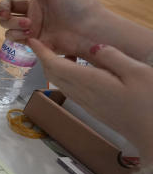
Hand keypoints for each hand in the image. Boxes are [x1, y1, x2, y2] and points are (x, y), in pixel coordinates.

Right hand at [0, 0, 104, 55]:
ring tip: (28, 25)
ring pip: (7, 23)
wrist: (89, 30)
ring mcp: (32, 25)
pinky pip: (13, 37)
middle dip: (1, 9)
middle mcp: (34, 10)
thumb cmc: (78, 4)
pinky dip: (16, 35)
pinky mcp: (33, 40)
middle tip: (4, 12)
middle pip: (6, 8)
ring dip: (12, 23)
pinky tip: (28, 33)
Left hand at [27, 38, 152, 161]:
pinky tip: (78, 68)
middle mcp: (82, 94)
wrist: (152, 133)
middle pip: (53, 74)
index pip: (55, 65)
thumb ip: (113, 57)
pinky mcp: (92, 108)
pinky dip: (65, 75)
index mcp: (89, 82)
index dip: (42, 52)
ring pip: (60, 82)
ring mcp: (86, 103)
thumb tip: (92, 47)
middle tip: (44, 42)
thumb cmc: (149, 101)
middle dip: (44, 58)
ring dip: (54, 67)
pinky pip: (70, 89)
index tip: (33, 40)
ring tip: (60, 51)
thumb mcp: (137, 72)